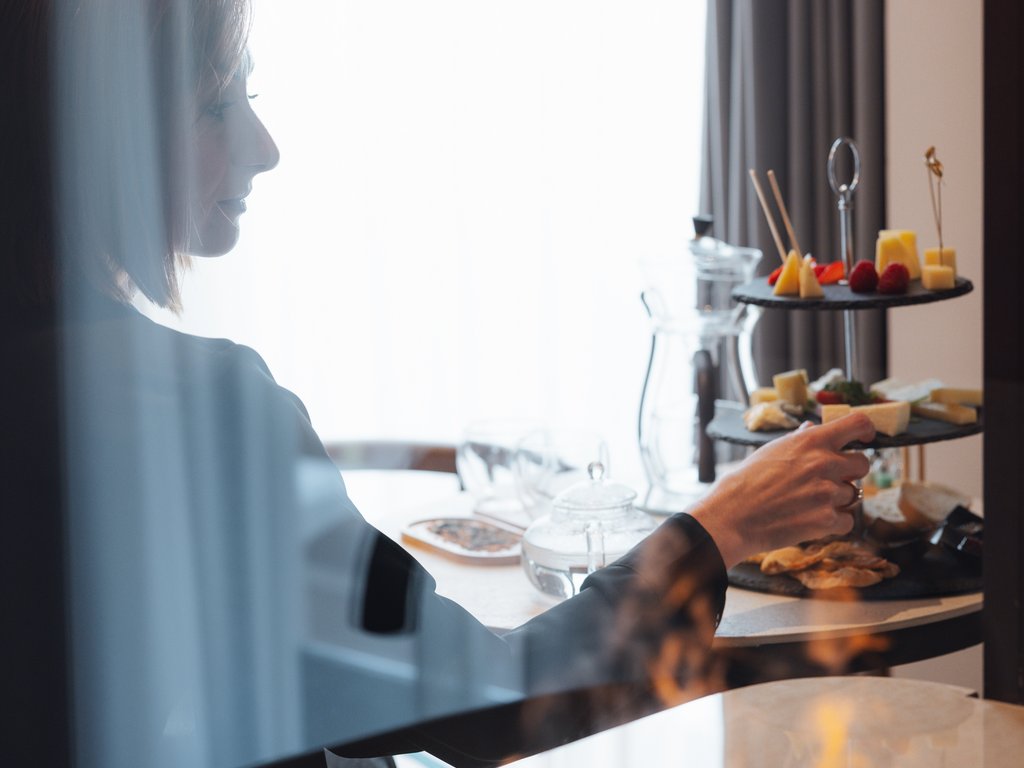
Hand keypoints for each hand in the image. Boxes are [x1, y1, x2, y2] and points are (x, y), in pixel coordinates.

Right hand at [688, 412, 874, 567]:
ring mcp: (828, 493)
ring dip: (837, 500)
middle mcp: (824, 463)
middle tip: (830, 479)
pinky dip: (833, 523)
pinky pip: (847, 521)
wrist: (733, 515)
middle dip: (850, 472)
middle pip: (863, 463)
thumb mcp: (772, 450)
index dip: (867, 430)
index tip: (866, 438)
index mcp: (811, 441)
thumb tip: (812, 428)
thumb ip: (800, 439)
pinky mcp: (827, 520)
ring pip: (853, 494)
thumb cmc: (746, 481)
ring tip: (808, 503)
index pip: (858, 423)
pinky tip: (811, 520)